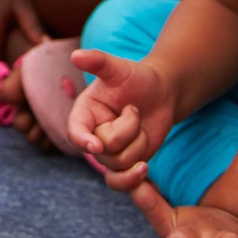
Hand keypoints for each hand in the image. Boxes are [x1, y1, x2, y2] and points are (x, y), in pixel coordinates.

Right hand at [66, 49, 174, 181]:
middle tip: (135, 109)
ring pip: (119, 164)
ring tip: (141, 125)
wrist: (161, 93)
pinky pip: (121, 183)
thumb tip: (76, 55)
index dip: (83, 140)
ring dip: (139, 144)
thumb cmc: (137, 77)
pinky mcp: (124, 164)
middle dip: (129, 129)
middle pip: (104, 150)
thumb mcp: (119, 68)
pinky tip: (146, 171)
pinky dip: (133, 180)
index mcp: (84, 112)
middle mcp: (92, 134)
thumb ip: (98, 61)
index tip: (96, 145)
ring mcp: (108, 152)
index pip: (75, 131)